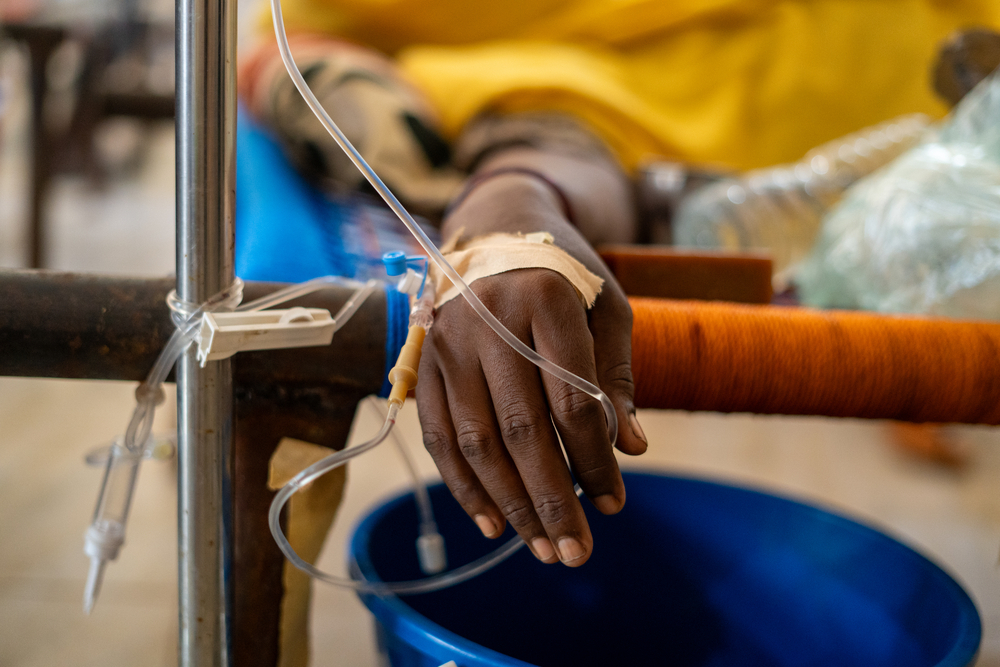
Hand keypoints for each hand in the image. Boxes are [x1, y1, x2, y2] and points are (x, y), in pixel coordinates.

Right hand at [415, 174, 646, 566]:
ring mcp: (448, 342)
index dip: (594, 459)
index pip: (572, 400)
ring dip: (509, 503)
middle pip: (521, 430)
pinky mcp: (422, 362)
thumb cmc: (566, 274)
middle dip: (552, 499)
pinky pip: (437, 436)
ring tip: (540, 546)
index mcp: (546, 300)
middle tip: (575, 551)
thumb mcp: (607, 308)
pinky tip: (490, 523)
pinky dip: (463, 485)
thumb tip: (631, 448)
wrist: (498, 229)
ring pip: (476, 440)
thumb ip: (616, 377)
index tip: (615, 503)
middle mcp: (489, 320)